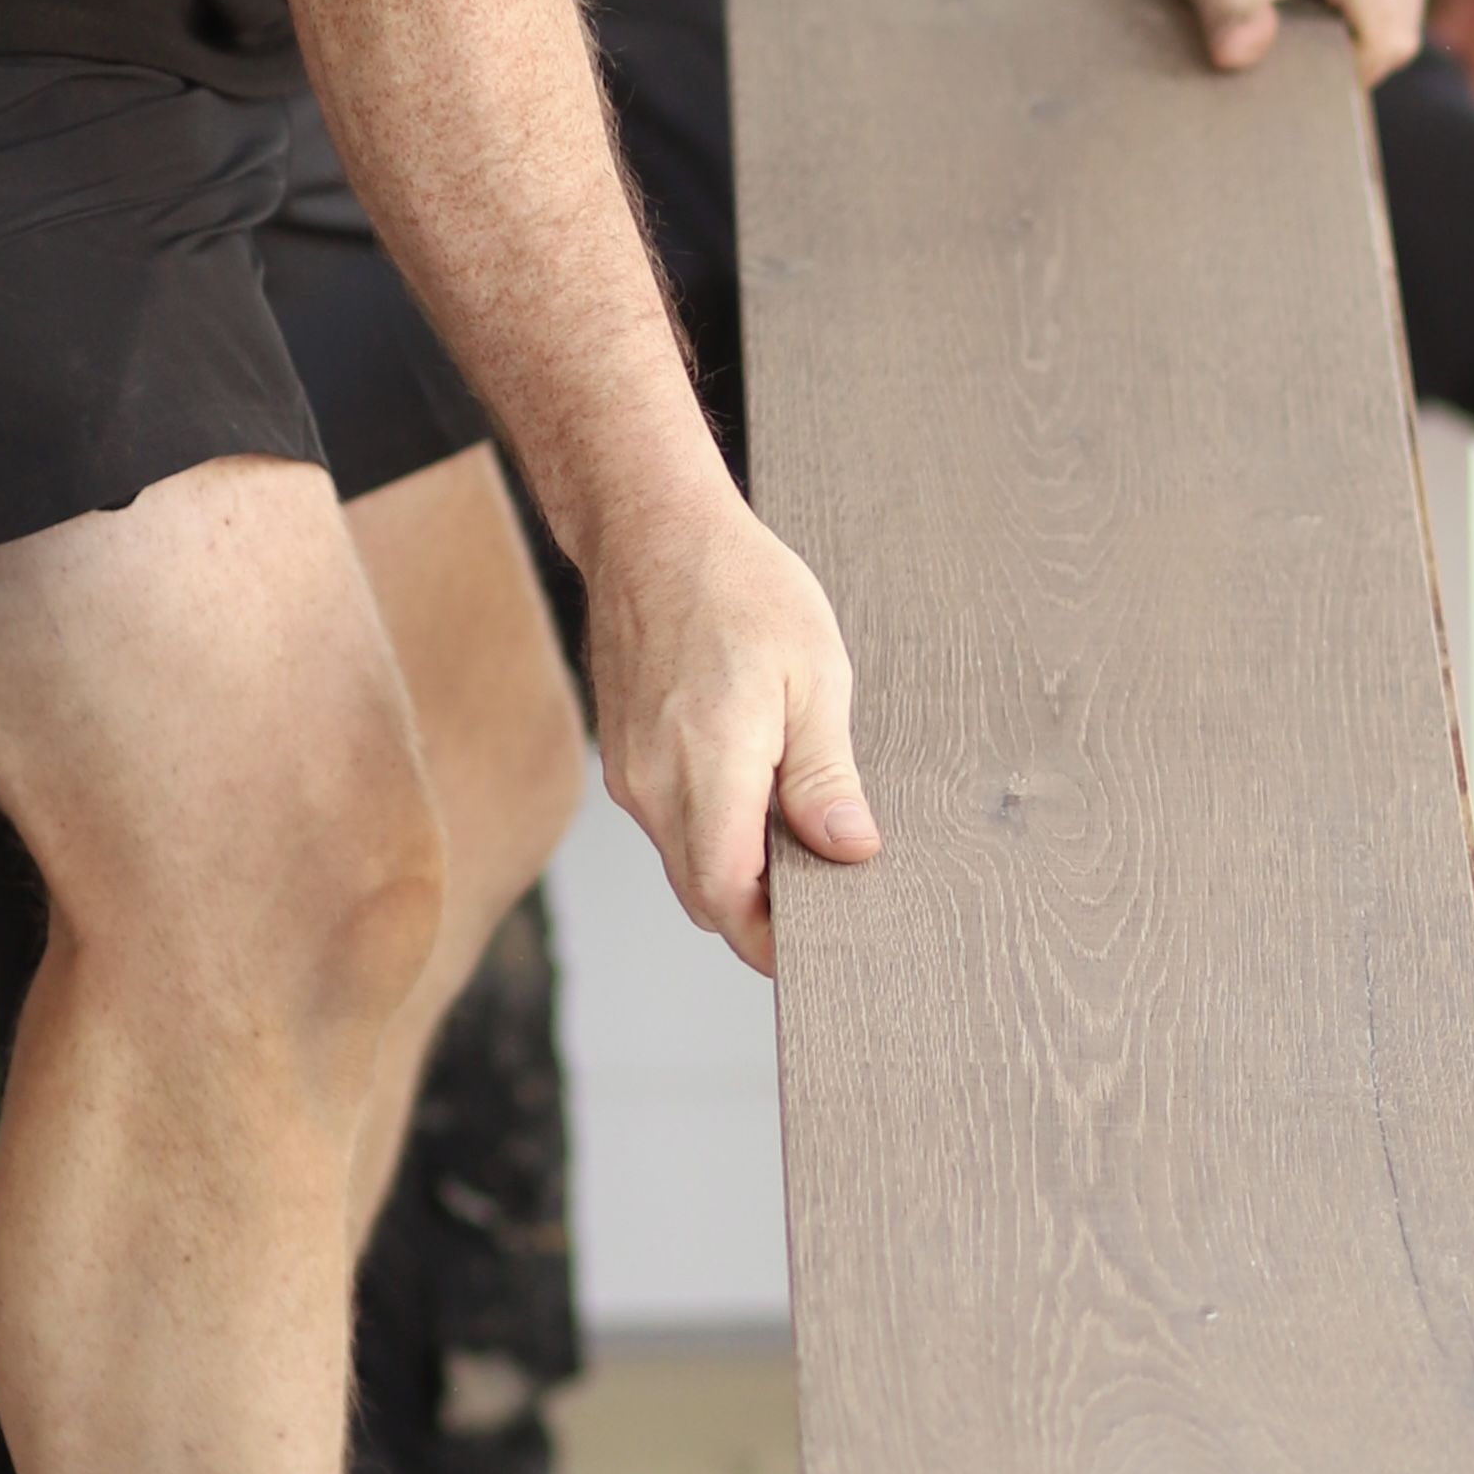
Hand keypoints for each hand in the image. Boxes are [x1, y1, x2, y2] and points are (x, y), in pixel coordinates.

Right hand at [584, 481, 879, 973]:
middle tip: (826, 899)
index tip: (819, 944)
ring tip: (799, 839)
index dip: (772, 939)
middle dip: (760, 914)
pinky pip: (669, 823)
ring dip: (736, 871)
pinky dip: (711, 832)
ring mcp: (630, 773)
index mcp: (707, 766)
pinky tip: (757, 796)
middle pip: (704, 895)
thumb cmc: (739, 586)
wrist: (650, 529)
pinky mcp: (623, 758)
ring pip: (685, 862)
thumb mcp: (815, 674)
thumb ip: (826, 774)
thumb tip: (849, 850)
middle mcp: (654, 784)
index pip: (728, 898)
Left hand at [1137, 0, 1427, 82]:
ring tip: (1300, 8)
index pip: (1389, 41)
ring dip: (1357, 26)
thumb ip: (1232, 16)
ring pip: (1401, 10)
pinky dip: (1360, 2)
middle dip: (1352, 50)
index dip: (1348, 72)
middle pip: (1401, 29)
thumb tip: (1240, 56)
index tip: (1298, 67)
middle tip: (1292, 39)